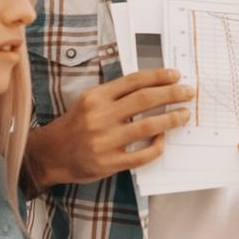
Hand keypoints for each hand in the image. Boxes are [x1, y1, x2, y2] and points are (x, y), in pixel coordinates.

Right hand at [26, 69, 192, 187]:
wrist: (49, 155)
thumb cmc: (73, 127)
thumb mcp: (89, 103)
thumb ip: (115, 95)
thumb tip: (152, 88)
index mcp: (95, 98)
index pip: (133, 81)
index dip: (158, 76)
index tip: (176, 75)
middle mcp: (100, 117)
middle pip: (145, 100)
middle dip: (172, 94)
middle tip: (188, 92)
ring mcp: (105, 141)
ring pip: (148, 126)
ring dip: (171, 119)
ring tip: (184, 115)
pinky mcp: (109, 163)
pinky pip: (142, 155)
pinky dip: (156, 146)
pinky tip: (163, 140)